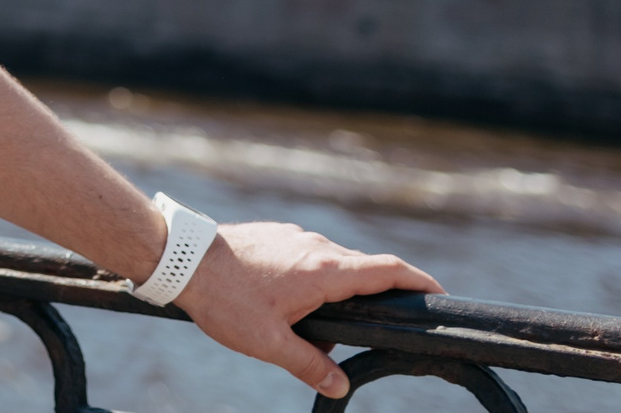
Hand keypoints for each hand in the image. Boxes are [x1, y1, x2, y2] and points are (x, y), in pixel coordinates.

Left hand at [174, 221, 442, 398]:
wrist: (182, 258)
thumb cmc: (225, 300)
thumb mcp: (269, 342)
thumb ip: (309, 364)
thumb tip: (341, 385)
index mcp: (324, 271)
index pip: (387, 270)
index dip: (418, 281)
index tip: (438, 294)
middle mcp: (316, 246)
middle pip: (363, 269)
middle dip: (374, 298)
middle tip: (374, 327)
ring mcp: (296, 237)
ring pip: (333, 264)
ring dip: (336, 293)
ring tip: (313, 329)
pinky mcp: (277, 235)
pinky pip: (308, 257)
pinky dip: (312, 281)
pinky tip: (288, 307)